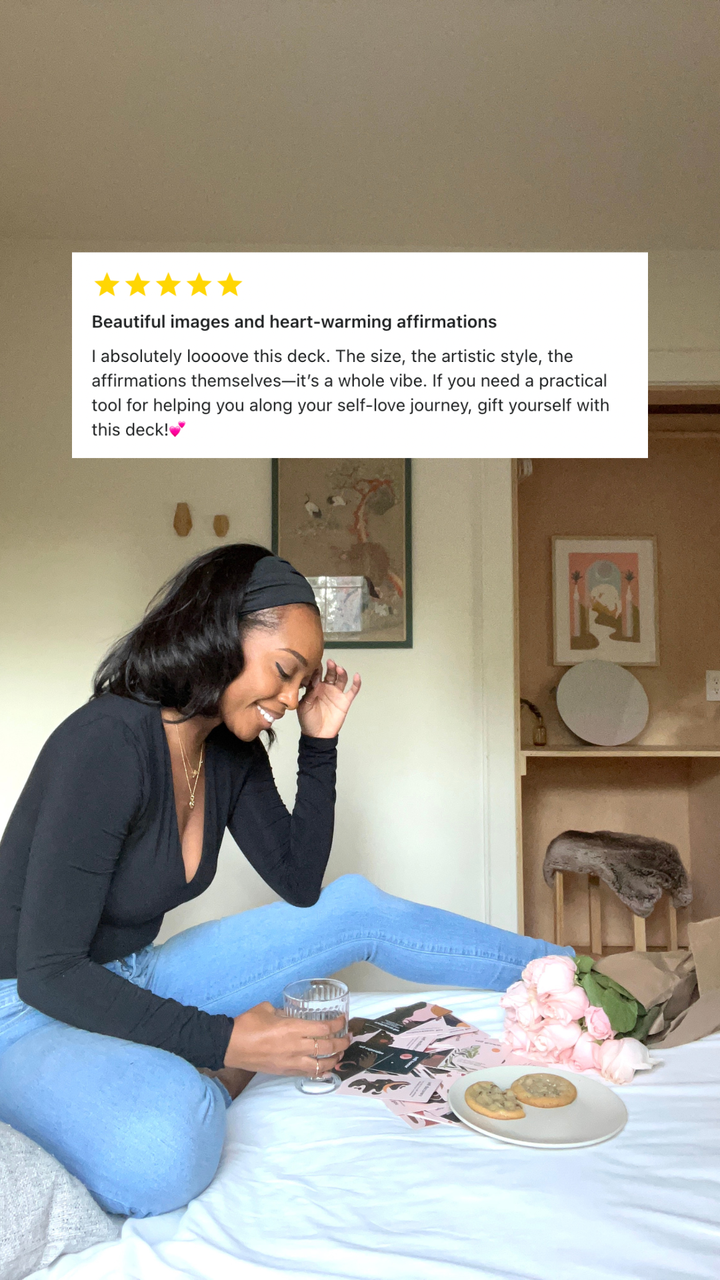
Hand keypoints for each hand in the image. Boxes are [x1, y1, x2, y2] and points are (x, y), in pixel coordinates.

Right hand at [223, 1002, 350, 1074]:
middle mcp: (295, 1046)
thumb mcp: (267, 1009)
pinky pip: (307, 1073)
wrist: (229, 1045)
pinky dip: (319, 1071)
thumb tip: (292, 1015)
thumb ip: (283, 1013)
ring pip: (320, 1064)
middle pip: (326, 1047)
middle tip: (347, 1038)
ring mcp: (290, 1061)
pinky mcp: (284, 1071)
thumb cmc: (247, 1024)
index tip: (343, 1021)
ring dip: (333, 1059)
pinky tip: (325, 1068)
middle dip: (341, 1043)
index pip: (323, 1027)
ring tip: (339, 1054)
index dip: (337, 1024)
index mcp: (292, 1028)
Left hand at [296, 659, 360, 738]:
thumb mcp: (303, 706)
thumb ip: (308, 693)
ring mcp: (336, 693)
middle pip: (330, 674)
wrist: (317, 735)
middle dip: (330, 667)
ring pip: (341, 679)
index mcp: (315, 688)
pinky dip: (356, 683)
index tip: (316, 665)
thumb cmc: (308, 721)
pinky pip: (352, 690)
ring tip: (338, 669)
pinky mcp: (345, 701)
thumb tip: (314, 682)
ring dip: (341, 672)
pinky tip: (357, 676)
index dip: (317, 669)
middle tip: (330, 662)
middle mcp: (326, 688)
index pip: (317, 675)